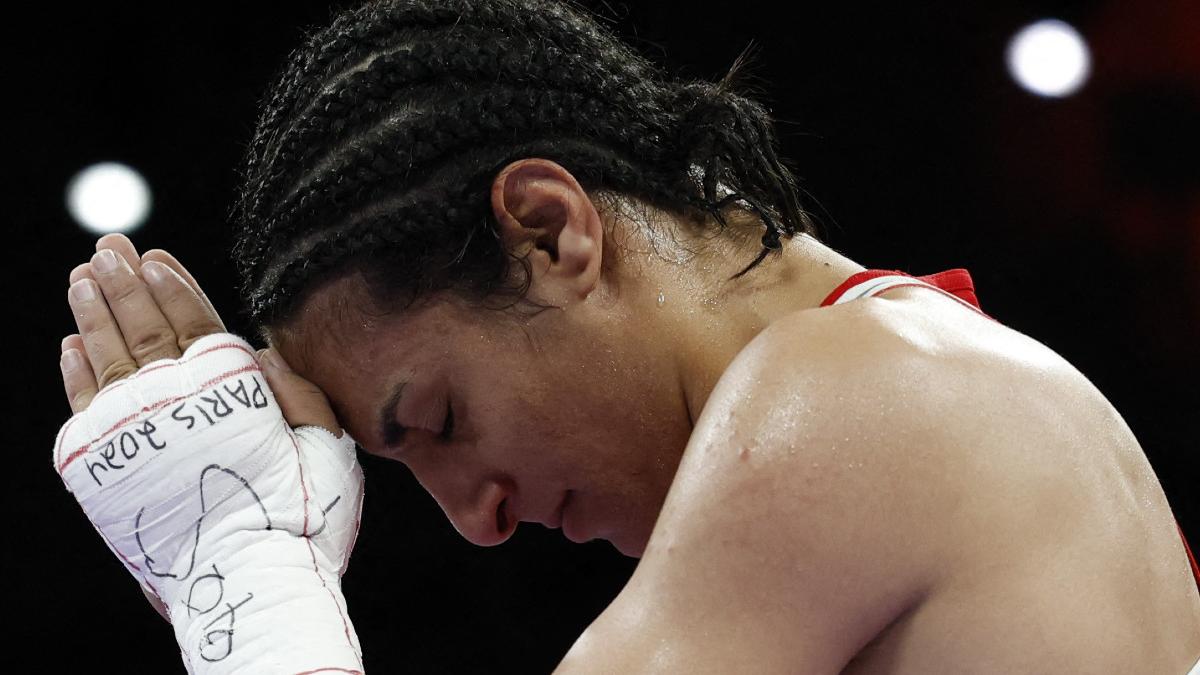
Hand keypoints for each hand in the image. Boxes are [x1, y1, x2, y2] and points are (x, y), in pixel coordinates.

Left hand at [54, 235, 364, 672]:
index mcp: (230, 389)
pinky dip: (76, 370)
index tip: (153, 255)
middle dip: (124, 282)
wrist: (247, 581)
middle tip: (108, 247)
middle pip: (144, 327)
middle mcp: (173, 400)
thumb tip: (262, 349)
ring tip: (84, 277)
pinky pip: (81, 405)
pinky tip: (73, 344)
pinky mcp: (98, 466)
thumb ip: (299, 392)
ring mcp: (131, 431)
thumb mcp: (326, 445)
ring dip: (95, 312)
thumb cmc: (300, 518)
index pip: (195, 322)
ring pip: (108, 356)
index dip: (175, 287)